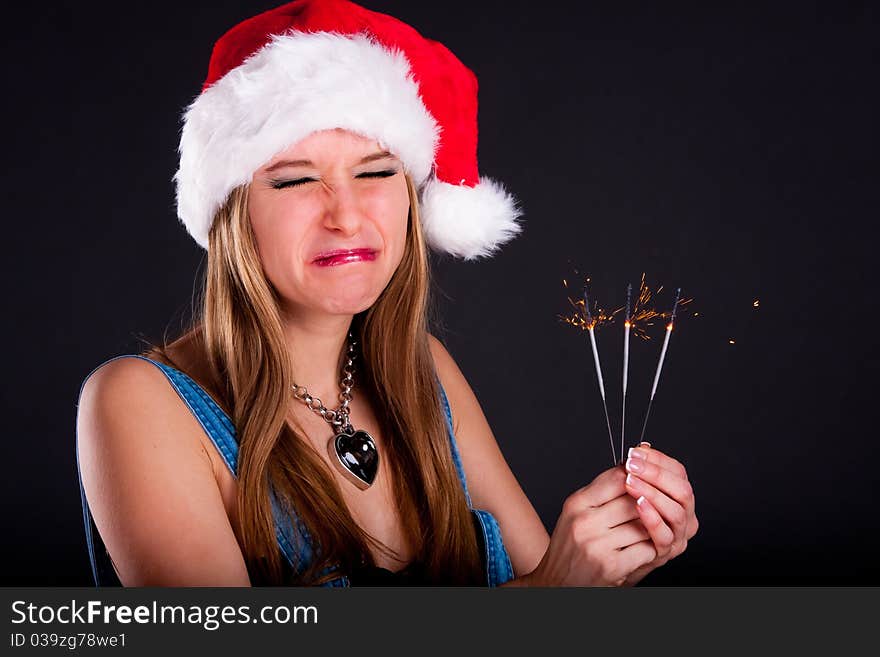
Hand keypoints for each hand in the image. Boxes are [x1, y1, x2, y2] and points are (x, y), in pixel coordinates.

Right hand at [525, 466, 657, 585]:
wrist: (556, 583)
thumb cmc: (570, 545)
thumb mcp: (576, 512)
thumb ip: (601, 492)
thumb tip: (630, 468)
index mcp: (577, 503)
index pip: (616, 478)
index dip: (637, 476)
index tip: (646, 478)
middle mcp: (585, 522)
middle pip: (633, 500)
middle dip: (649, 503)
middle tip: (657, 504)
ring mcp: (598, 545)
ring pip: (643, 524)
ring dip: (652, 527)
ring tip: (651, 527)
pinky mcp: (612, 566)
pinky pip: (645, 549)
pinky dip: (650, 549)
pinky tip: (645, 548)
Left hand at [620, 443, 698, 584]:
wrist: (613, 554)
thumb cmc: (621, 519)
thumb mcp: (628, 491)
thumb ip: (637, 472)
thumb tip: (641, 448)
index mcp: (678, 496)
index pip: (678, 472)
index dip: (658, 459)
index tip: (635, 452)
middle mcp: (685, 515)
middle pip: (682, 490)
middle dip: (656, 474)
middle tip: (631, 465)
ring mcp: (677, 535)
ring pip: (676, 512)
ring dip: (653, 493)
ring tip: (631, 482)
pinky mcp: (665, 553)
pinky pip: (664, 535)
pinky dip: (653, 518)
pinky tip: (638, 505)